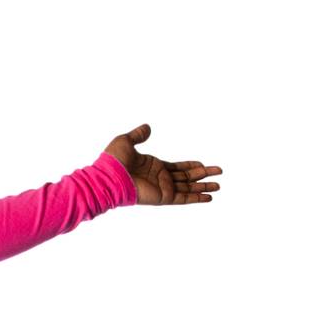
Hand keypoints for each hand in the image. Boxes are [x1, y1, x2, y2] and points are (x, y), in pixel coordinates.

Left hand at [103, 123, 221, 205]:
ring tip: (218, 186)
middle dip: (203, 175)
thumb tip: (147, 127)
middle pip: (186, 178)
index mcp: (153, 167)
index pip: (177, 167)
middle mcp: (160, 178)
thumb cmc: (113, 161)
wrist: (107, 177)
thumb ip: (138, 135)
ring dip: (204, 187)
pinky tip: (208, 197)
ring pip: (188, 188)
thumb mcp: (126, 141)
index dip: (190, 166)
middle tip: (218, 173)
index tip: (202, 164)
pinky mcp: (163, 197)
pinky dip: (196, 198)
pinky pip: (183, 198)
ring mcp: (162, 188)